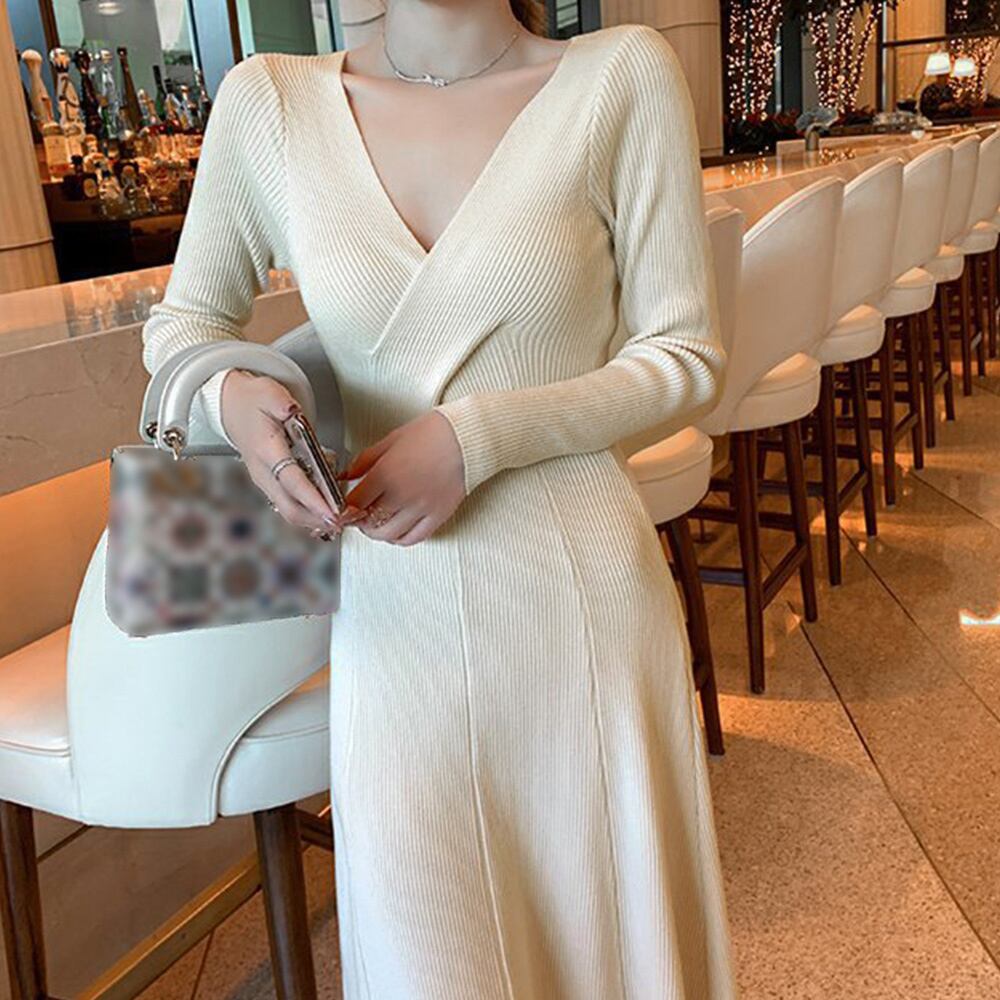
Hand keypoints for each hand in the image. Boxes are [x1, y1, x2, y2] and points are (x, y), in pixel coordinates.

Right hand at [220, 370, 339, 536]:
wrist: (232, 406)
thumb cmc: (254, 400)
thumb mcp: (269, 393)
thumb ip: (282, 403)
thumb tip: (291, 410)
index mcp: (265, 449)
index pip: (291, 480)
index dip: (313, 499)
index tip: (333, 511)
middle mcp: (263, 471)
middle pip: (290, 507)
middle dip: (319, 518)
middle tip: (348, 519)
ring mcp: (265, 481)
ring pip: (289, 511)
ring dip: (316, 520)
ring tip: (344, 518)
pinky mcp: (270, 484)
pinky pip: (289, 506)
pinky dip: (310, 513)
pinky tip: (328, 512)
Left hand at [338, 410, 465, 545]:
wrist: (465, 437)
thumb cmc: (432, 433)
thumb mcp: (390, 440)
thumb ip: (364, 461)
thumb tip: (346, 475)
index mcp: (385, 473)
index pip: (354, 503)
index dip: (345, 509)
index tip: (344, 508)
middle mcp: (401, 494)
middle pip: (369, 523)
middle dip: (359, 523)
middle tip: (358, 518)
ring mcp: (420, 508)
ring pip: (390, 535)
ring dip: (378, 534)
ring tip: (376, 525)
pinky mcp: (438, 515)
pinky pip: (415, 538)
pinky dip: (401, 539)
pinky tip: (397, 532)